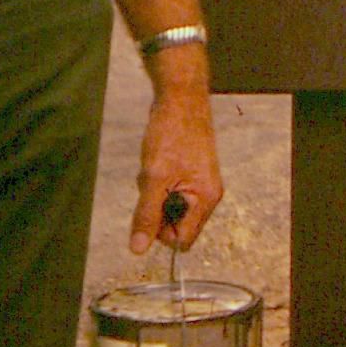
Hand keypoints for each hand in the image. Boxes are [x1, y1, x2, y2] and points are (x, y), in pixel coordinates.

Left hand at [130, 87, 223, 255]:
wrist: (180, 98)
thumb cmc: (172, 133)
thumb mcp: (154, 177)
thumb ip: (147, 214)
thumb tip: (138, 249)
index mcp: (206, 199)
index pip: (182, 240)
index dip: (161, 232)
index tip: (148, 209)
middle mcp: (207, 195)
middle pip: (175, 224)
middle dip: (156, 208)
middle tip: (151, 183)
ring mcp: (198, 183)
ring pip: (168, 206)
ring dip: (154, 193)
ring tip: (153, 168)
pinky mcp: (189, 174)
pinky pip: (168, 191)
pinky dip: (156, 182)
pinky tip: (155, 162)